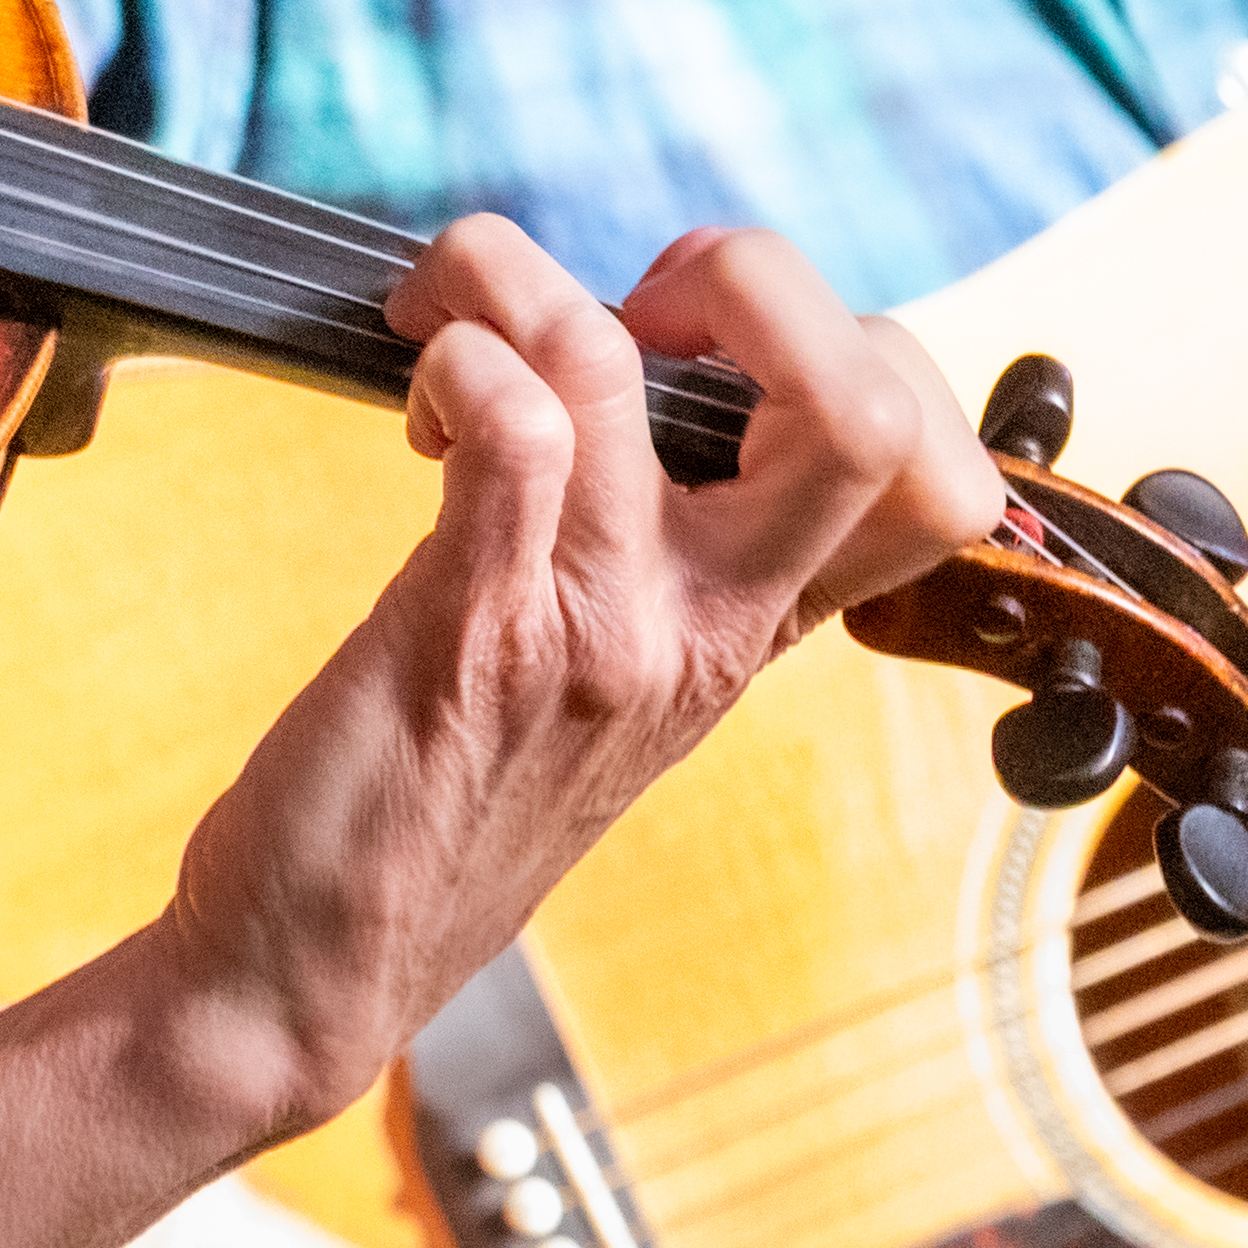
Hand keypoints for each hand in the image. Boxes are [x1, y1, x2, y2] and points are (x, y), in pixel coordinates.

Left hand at [144, 219, 997, 1146]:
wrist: (315, 969)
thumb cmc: (437, 800)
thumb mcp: (604, 679)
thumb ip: (653, 558)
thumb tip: (634, 385)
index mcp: (748, 626)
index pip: (933, 467)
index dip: (848, 346)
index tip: (697, 339)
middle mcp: (706, 623)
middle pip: (870, 408)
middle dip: (756, 277)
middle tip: (626, 304)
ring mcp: (600, 628)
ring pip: (630, 367)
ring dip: (519, 280)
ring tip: (451, 319)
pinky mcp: (470, 628)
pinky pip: (508, 432)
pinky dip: (455, 357)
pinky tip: (413, 398)